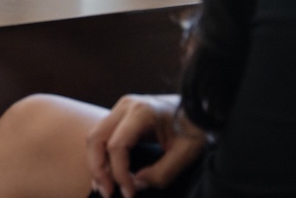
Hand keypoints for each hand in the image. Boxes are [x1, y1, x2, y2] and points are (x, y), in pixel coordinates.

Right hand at [87, 94, 204, 197]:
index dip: (119, 172)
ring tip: (104, 187)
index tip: (130, 193)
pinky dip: (101, 155)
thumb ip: (162, 172)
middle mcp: (125, 106)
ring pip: (95, 136)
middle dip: (98, 168)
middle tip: (107, 193)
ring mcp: (121, 108)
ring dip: (96, 163)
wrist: (200, 107)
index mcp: (142, 112)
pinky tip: (106, 173)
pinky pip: (103, 135)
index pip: (117, 145)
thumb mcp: (186, 153)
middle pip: (96, 138)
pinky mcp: (122, 115)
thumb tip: (137, 184)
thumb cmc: (196, 127)